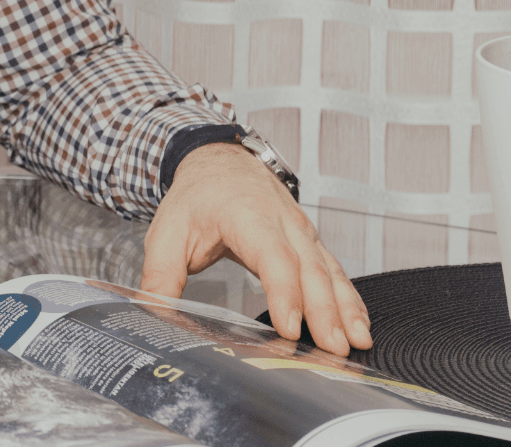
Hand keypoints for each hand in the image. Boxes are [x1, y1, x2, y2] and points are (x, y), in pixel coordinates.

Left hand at [141, 143, 372, 355]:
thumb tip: (153, 315)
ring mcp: (302, 231)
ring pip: (329, 271)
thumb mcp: (167, 233)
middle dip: (325, 312)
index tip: (289, 327)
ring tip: (356, 341)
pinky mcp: (310, 241)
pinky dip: (348, 298)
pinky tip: (357, 323)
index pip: (273, 257)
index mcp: (247, 216)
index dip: (284, 293)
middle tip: (333, 348)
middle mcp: (283, 222)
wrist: (219, 162)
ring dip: (345, 308)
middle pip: (310, 269)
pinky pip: (334, 270)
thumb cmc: (196, 198)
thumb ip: (160, 277)